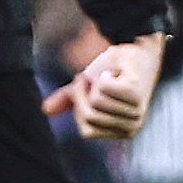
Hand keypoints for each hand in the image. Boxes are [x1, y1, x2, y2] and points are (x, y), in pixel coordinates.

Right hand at [44, 30, 165, 140]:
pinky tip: (116, 73)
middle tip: (91, 77)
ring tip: (107, 75)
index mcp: (123, 133)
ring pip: (95, 102)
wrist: (136, 49)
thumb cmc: (114, 70)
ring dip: (94, 83)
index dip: (79, 108)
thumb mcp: (89, 89)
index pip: (86, 131)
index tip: (85, 88)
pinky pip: (102, 89)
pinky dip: (102, 77)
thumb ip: (70, 100)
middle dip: (83, 93)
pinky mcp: (135, 94)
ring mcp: (137, 112)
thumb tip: (46, 110)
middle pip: (89, 116)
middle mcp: (133, 127)